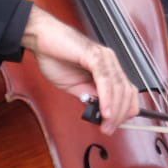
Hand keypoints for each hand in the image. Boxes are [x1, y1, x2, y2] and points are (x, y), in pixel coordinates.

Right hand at [19, 7, 139, 133]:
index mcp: (107, 68)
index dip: (125, 111)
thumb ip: (89, 96)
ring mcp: (103, 57)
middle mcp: (109, 61)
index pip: (127, 92)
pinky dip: (107, 98)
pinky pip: (105, 80)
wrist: (40, 38)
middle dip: (120, 116)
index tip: (114, 125)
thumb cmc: (54, 57)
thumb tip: (102, 111)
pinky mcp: (94, 55)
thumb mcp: (74, 85)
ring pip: (119, 88)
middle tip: (108, 129)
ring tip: (106, 124)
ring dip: (114, 111)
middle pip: (126, 92)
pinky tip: (104, 111)